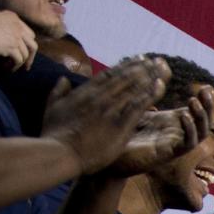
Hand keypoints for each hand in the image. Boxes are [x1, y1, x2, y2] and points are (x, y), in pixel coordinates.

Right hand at [0, 11, 36, 70]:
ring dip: (20, 63)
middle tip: (26, 66)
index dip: (27, 45)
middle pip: (32, 44)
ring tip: (11, 68)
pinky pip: (19, 60)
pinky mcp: (12, 46)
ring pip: (26, 54)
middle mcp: (17, 25)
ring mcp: (16, 35)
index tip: (24, 54)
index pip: (28, 33)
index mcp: (13, 17)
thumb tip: (10, 42)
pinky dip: (14, 66)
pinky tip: (7, 68)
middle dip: (30, 56)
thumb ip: (4, 28)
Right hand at [41, 56, 171, 174]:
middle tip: (156, 61)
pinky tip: (160, 86)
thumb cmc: (54, 136)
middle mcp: (100, 97)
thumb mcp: (51, 108)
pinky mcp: (120, 124)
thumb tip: (63, 79)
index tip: (139, 59)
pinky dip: (150, 94)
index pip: (109, 74)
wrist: (60, 154)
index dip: (126, 65)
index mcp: (85, 93)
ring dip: (149, 76)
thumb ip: (58, 92)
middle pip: (125, 78)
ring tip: (162, 68)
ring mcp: (111, 110)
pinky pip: (139, 105)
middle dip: (142, 68)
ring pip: (134, 88)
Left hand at [105, 86, 211, 175]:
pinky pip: (188, 144)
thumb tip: (154, 77)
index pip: (196, 110)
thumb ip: (148, 96)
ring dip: (201, 116)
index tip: (205, 85)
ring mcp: (175, 144)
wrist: (111, 161)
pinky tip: (183, 116)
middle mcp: (178, 133)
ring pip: (201, 132)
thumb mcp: (137, 110)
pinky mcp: (169, 155)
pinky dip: (190, 130)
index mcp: (172, 123)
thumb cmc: (122, 136)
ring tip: (193, 101)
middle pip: (204, 121)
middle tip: (206, 90)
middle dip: (208, 105)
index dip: (204, 99)